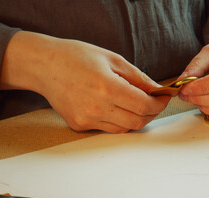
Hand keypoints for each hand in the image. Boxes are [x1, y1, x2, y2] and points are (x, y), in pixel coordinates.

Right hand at [0, 31, 169, 132]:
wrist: (44, 65)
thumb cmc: (77, 57)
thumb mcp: (112, 59)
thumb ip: (138, 77)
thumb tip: (156, 89)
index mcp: (108, 88)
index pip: (144, 106)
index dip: (159, 104)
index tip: (163, 98)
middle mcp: (97, 108)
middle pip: (137, 122)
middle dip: (151, 113)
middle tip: (153, 102)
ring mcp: (87, 119)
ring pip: (123, 128)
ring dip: (135, 118)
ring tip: (134, 103)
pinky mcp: (79, 125)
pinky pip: (106, 128)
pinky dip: (116, 120)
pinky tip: (113, 106)